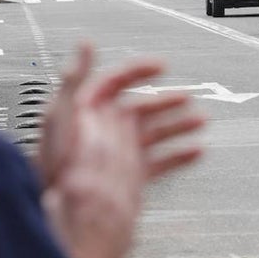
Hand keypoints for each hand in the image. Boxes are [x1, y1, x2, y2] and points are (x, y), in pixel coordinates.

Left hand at [38, 44, 204, 257]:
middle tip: (190, 98)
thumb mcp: (62, 115)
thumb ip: (74, 78)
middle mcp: (105, 129)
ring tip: (201, 121)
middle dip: (167, 100)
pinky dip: (179, 155)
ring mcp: (119, 153)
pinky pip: (160, 161)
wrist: (61, 213)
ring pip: (155, 132)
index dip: (140, 71)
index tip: (162, 66)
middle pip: (142, 106)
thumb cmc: (57, 165)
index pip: (117, 81)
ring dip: (179, 124)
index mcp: (89, 110)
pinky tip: (196, 151)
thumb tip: (85, 44)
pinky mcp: (129, 176)